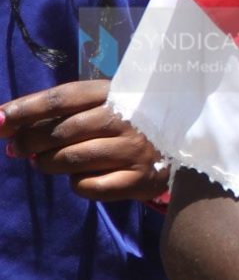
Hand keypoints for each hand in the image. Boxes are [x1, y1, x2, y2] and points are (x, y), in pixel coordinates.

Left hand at [0, 79, 166, 200]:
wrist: (180, 142)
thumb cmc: (127, 119)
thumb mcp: (101, 104)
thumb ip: (60, 113)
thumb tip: (6, 126)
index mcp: (115, 92)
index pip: (63, 98)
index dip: (27, 108)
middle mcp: (126, 119)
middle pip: (62, 131)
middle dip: (30, 141)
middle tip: (17, 148)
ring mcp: (135, 150)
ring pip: (71, 160)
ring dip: (46, 163)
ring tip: (41, 162)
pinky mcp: (140, 180)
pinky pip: (90, 186)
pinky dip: (76, 184)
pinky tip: (79, 176)